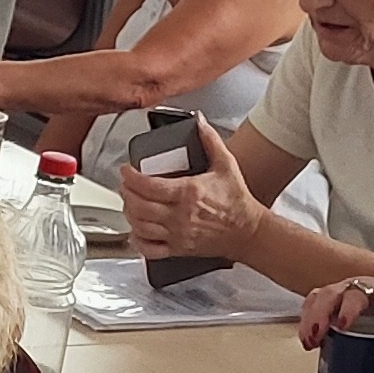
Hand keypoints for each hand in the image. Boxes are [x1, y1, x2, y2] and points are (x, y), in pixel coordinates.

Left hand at [120, 144, 261, 265]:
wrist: (248, 231)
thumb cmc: (237, 202)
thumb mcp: (226, 164)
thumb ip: (210, 140)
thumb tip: (199, 123)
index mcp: (189, 193)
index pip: (149, 186)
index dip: (131, 177)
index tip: (126, 170)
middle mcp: (180, 216)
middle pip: (139, 206)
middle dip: (126, 193)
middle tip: (125, 185)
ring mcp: (178, 234)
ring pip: (141, 226)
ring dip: (129, 214)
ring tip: (129, 203)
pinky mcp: (179, 249)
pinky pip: (150, 249)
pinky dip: (138, 241)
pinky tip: (136, 231)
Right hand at [296, 275, 373, 354]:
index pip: (357, 295)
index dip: (348, 308)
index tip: (342, 325)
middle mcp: (355, 287)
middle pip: (330, 294)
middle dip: (319, 315)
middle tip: (315, 337)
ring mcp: (341, 293)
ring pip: (318, 297)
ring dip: (309, 319)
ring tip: (308, 343)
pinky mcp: (333, 301)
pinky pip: (314, 303)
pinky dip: (306, 319)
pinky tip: (307, 340)